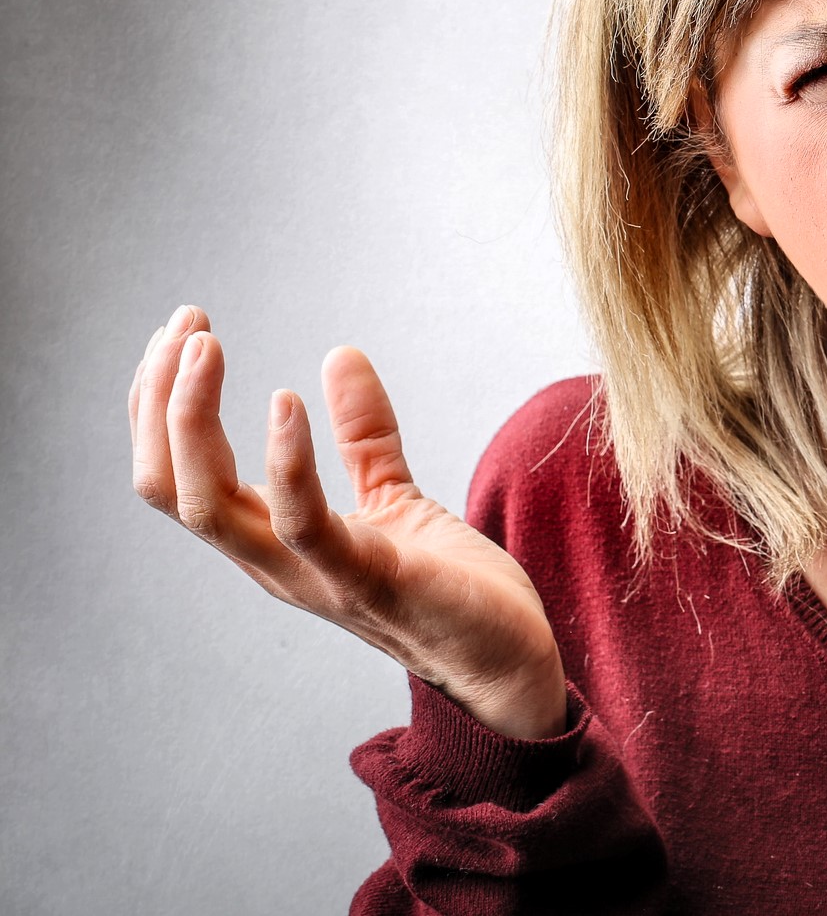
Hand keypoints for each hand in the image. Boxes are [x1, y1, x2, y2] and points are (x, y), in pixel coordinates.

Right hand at [130, 305, 568, 738]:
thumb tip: (340, 354)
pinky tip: (284, 402)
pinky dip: (284, 460)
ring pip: (205, 506)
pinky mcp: (369, 579)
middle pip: (168, 486)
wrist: (509, 659)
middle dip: (159, 400)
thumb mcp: (395, 496)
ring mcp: (313, 576)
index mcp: (269, 541)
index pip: (175, 473)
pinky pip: (300, 523)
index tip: (184, 327)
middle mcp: (272, 563)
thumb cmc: (447, 588)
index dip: (161, 401)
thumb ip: (364, 436)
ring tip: (207, 346)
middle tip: (186, 323)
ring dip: (191, 420)